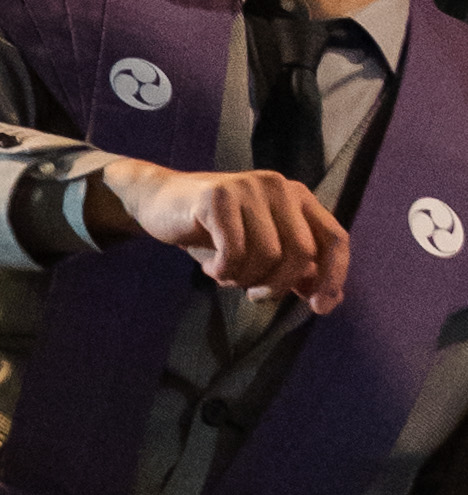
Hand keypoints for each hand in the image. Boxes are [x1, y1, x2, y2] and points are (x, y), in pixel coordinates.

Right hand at [91, 157, 349, 312]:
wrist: (159, 202)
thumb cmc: (213, 231)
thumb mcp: (258, 250)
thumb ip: (294, 269)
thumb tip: (330, 298)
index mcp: (297, 197)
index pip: (335, 238)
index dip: (333, 276)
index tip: (320, 308)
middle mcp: (279, 187)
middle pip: (302, 253)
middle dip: (277, 285)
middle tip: (252, 294)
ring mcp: (248, 188)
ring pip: (267, 256)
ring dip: (243, 278)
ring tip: (225, 273)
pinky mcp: (217, 197)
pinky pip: (234, 252)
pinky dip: (223, 271)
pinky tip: (211, 267)